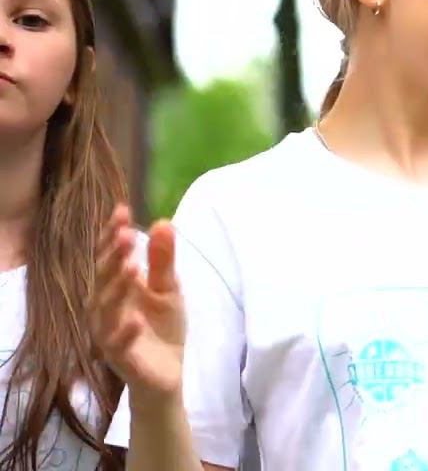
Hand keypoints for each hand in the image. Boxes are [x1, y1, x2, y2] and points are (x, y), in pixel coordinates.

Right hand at [92, 204, 185, 405]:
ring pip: (106, 308)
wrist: (166, 374)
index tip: (122, 210)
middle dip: (113, 256)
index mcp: (115, 288)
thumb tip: (162, 222)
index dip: (112, 235)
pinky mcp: (121, 357)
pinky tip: (136, 319)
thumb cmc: (161, 328)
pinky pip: (118, 344)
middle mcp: (105, 307)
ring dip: (116, 288)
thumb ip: (163, 260)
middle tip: (126, 234)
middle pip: (104, 278)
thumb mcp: (168, 289)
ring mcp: (109, 332)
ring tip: (130, 267)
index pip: (108, 256)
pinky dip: (125, 331)